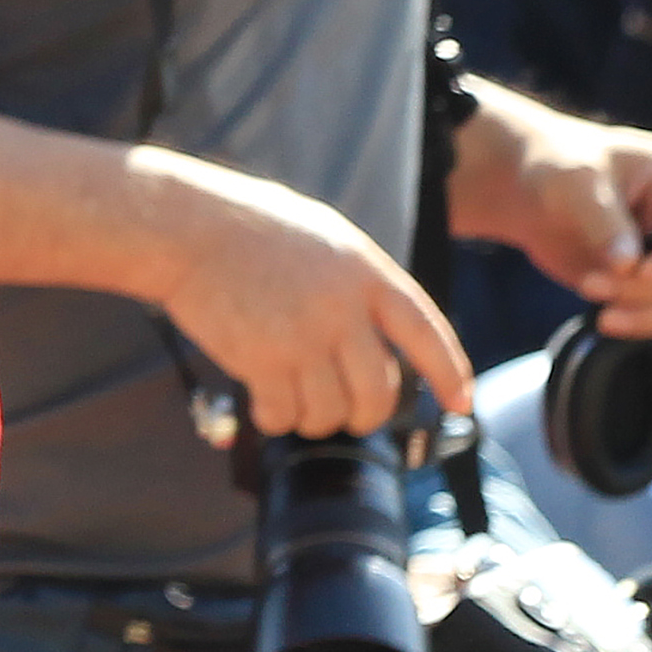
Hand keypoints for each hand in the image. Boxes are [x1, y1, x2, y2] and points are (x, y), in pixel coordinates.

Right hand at [145, 154, 470, 435]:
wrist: (190, 231)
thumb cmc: (253, 232)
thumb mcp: (328, 243)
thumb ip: (359, 285)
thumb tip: (378, 334)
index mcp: (367, 275)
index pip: (426, 331)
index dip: (448, 372)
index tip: (461, 403)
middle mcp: (342, 310)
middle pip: (378, 389)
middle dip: (367, 415)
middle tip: (351, 419)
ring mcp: (302, 337)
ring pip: (331, 410)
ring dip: (315, 419)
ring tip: (295, 405)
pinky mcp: (260, 360)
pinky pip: (283, 413)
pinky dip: (276, 419)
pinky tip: (264, 405)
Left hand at [451, 82, 651, 346]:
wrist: (527, 187)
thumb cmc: (555, 169)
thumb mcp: (576, 182)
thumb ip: (603, 222)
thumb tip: (628, 266)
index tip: (634, 272)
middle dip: (645, 293)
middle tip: (591, 287)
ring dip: (644, 318)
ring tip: (599, 315)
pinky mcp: (640, 284)